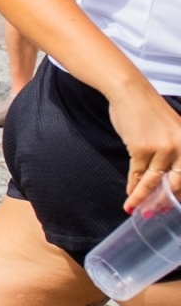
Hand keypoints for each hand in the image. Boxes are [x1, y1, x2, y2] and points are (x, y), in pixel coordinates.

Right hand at [107, 83, 180, 208]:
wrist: (130, 92)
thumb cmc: (150, 110)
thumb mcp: (172, 130)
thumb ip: (175, 151)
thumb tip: (169, 179)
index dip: (180, 193)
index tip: (172, 205)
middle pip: (176, 182)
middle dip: (164, 200)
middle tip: (156, 212)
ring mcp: (162, 148)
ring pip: (154, 181)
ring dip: (142, 198)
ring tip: (136, 209)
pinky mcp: (141, 148)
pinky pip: (138, 173)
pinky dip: (133, 185)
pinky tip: (130, 193)